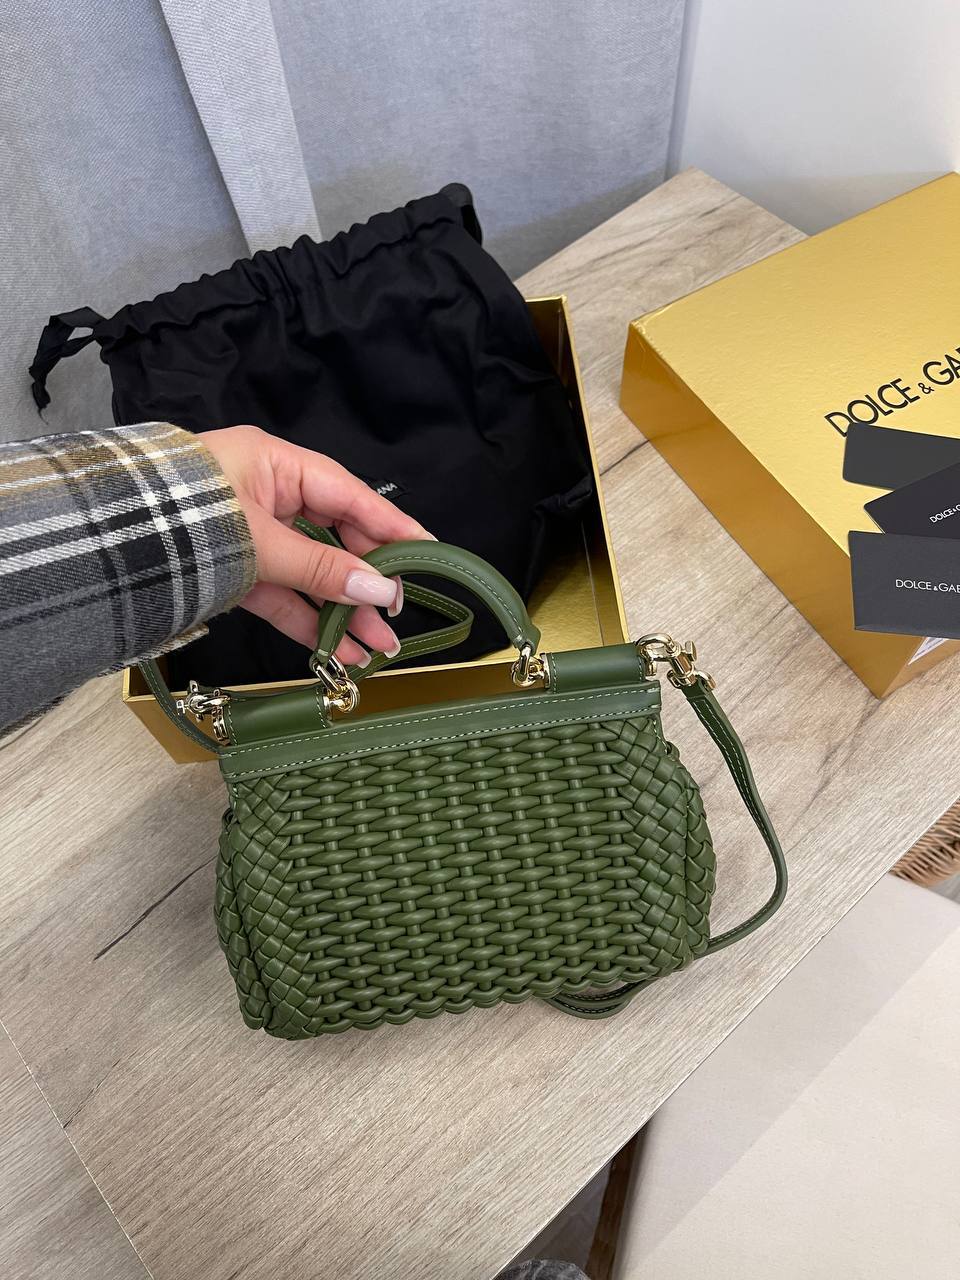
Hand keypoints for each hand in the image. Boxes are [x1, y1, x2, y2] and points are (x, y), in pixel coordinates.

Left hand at [200, 425, 432, 665]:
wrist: (104, 546)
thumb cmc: (183, 520)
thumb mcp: (260, 542)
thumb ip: (321, 569)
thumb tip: (380, 591)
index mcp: (278, 465)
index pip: (351, 496)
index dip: (393, 526)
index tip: (431, 553)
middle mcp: (270, 497)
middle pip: (336, 539)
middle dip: (368, 583)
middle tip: (398, 617)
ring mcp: (253, 538)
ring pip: (312, 576)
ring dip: (343, 613)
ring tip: (378, 652)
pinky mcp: (236, 574)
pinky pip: (283, 598)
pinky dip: (308, 624)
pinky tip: (337, 654)